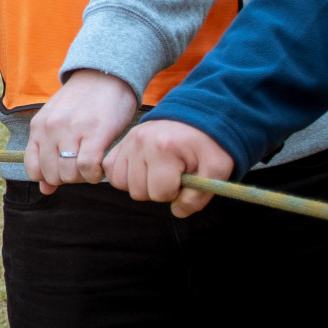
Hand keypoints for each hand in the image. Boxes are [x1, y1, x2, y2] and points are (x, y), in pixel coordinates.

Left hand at [25, 69, 138, 193]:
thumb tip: (45, 190)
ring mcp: (72, 130)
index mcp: (39, 126)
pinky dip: (96, 175)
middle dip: (68, 179)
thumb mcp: (57, 124)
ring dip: (83, 178)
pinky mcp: (96, 132)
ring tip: (92, 167)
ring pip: (69, 174)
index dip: (49, 178)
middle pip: (52, 175)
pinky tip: (101, 167)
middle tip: (82, 170)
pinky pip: (88, 168)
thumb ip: (48, 154)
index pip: (32, 169)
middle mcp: (51, 128)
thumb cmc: (82, 103)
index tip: (64, 172)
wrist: (105, 75)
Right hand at [104, 119, 234, 216]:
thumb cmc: (207, 144)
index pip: (160, 193)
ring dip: (140, 184)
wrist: (195, 116)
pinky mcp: (121, 142)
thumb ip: (199, 195)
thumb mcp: (217, 169)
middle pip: (138, 191)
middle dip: (157, 191)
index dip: (175, 193)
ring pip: (121, 183)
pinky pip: (111, 170)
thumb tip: (178, 211)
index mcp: (164, 149)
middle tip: (172, 177)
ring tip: (157, 173)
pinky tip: (142, 171)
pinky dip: (125, 176)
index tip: (184, 179)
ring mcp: (128, 141)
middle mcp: (140, 143)